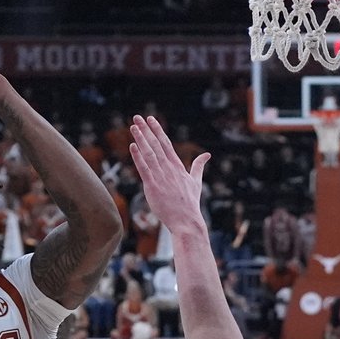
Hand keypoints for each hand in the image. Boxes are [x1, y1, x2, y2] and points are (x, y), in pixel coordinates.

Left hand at [129, 116, 209, 233]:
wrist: (187, 221)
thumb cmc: (190, 203)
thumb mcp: (196, 181)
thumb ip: (198, 166)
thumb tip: (207, 154)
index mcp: (177, 166)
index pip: (165, 143)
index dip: (157, 130)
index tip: (150, 119)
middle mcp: (169, 169)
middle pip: (156, 145)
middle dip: (146, 130)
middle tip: (137, 117)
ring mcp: (161, 177)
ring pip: (149, 154)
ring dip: (140, 139)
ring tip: (133, 127)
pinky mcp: (153, 187)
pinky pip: (144, 169)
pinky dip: (138, 157)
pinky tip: (132, 146)